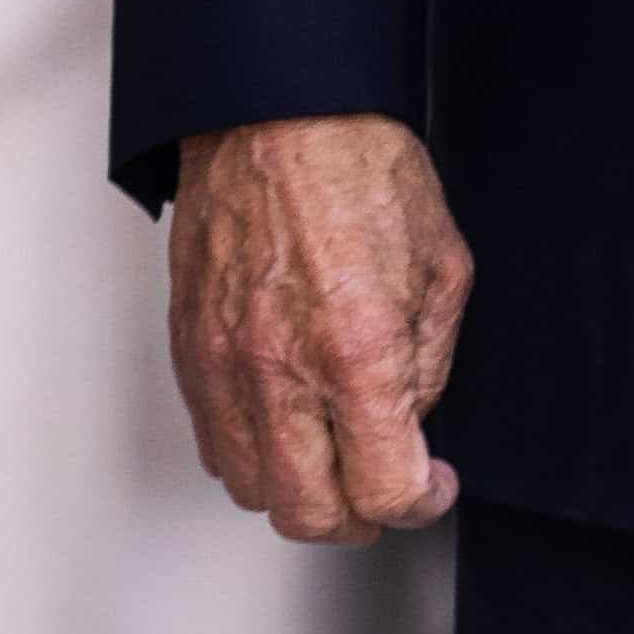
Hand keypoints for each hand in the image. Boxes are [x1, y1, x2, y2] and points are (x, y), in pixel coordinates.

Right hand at [168, 113, 472, 542]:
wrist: (276, 115)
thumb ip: (429, 363)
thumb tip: (412, 423)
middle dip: (358, 519)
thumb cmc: (358, 170)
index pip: (383, 488)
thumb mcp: (443, 269)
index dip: (420, 503)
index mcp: (357, 352)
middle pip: (309, 514)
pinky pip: (214, 441)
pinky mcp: (190, 350)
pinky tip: (287, 427)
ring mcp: (225, 364)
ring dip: (301, 492)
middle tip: (384, 491)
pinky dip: (253, 455)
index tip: (433, 485)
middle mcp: (281, 370)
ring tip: (335, 461)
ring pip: (252, 489)